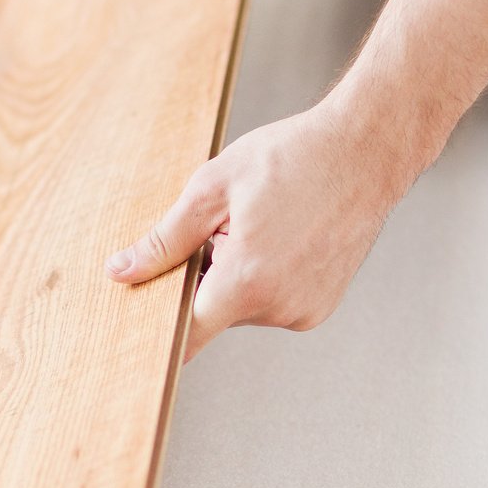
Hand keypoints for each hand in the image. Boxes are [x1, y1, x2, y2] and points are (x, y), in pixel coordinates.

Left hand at [105, 101, 412, 361]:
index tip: (142, 325)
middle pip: (212, 312)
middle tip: (222, 228)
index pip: (186, 336)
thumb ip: (164, 240)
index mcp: (247, 282)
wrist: (366, 151)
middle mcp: (279, 308)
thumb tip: (121, 272)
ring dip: (236, 276)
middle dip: (204, 278)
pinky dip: (265, 278)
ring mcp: (304, 312)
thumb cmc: (292, 158)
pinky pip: (272, 303)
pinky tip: (282, 238)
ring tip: (262, 225)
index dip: (159, 329)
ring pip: (242, 306)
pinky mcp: (319, 308)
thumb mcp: (212, 189)